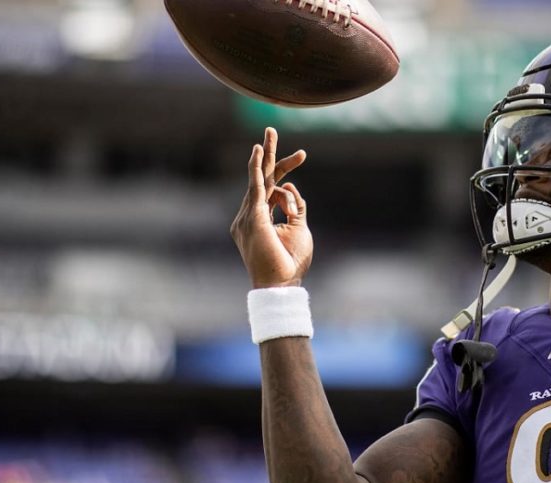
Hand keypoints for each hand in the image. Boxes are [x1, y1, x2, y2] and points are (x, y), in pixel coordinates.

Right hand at [231, 127, 310, 287]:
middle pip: (262, 178)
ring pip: (264, 181)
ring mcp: (248, 216)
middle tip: (271, 130)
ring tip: (270, 133)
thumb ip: (296, 207)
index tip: (302, 155)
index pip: (272, 187)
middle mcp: (250, 214)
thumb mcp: (299, 229)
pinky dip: (256, 170)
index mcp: (261, 217)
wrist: (280, 284)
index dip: (285, 171)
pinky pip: (255, 188)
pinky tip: (258, 153)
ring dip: (269, 156)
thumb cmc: (289, 262)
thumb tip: (291, 187)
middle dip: (268, 154)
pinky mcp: (253, 219)